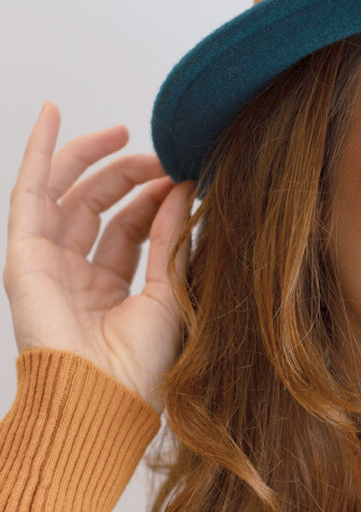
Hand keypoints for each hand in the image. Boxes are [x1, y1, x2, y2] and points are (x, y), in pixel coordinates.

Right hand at [3, 103, 194, 409]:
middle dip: (128, 176)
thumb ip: (172, 239)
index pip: (128, 230)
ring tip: (125, 135)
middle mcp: (74, 275)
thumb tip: (186, 189)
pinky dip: (39, 151)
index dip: (152, 200)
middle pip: (97, 208)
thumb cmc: (141, 366)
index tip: (183, 177)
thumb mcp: (169, 292)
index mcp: (108, 291)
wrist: (106, 397)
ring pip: (67, 194)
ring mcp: (46, 263)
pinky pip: (29, 191)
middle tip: (161, 156)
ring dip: (94, 160)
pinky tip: (50, 115)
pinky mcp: (24, 254)